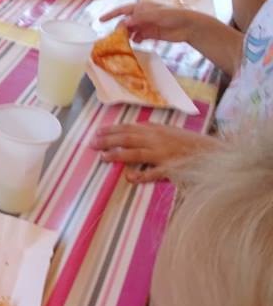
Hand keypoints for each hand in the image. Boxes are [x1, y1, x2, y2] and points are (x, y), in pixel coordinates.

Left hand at [91, 124, 223, 177]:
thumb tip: (132, 129)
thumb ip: (151, 130)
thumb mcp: (169, 131)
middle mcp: (158, 140)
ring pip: (137, 153)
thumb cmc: (189, 142)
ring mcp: (164, 154)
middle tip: (92, 144)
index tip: (96, 132)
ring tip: (103, 157)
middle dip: (108, 140)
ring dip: (119, 155)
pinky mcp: (172, 168)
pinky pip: (155, 173)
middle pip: (128, 139)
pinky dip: (143, 175)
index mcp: (156, 130)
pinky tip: (130, 178)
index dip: (111, 130)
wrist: (213, 152)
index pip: (129, 128)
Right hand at [99, 2, 196, 43]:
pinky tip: (136, 42)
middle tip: (117, 37)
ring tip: (124, 42)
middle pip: (126, 22)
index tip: (101, 20)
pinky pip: (139, 37)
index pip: (123, 10)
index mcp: (141, 7)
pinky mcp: (151, 34)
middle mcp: (142, 16)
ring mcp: (146, 25)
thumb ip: (139, 18)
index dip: (111, 14)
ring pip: (131, 30)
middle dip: (120, 28)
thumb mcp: (155, 15)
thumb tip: (123, 23)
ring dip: (127, 35)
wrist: (188, 26)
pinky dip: (136, 39)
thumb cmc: (173, 15)